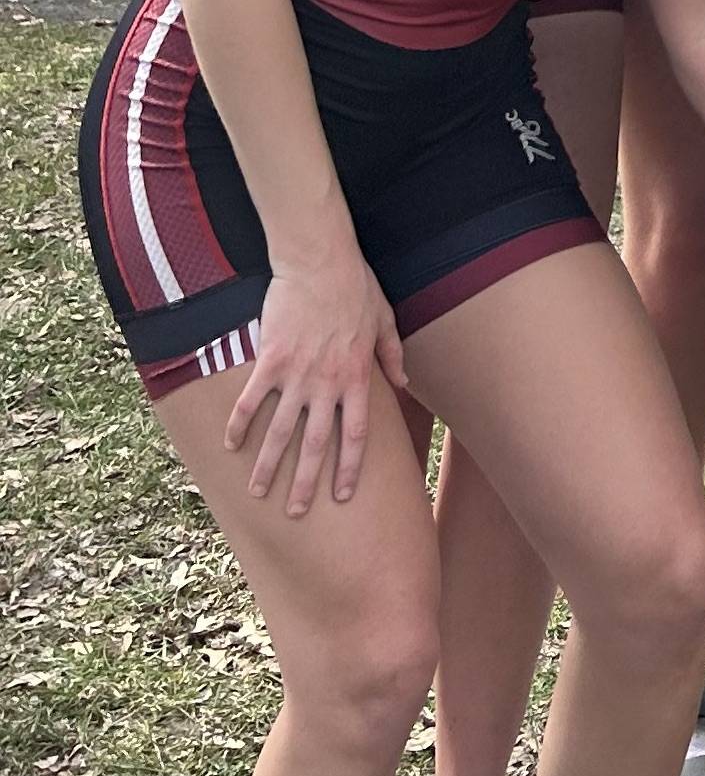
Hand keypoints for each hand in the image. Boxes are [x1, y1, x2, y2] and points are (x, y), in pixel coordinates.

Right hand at [224, 251, 407, 515]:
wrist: (320, 262)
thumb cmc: (356, 287)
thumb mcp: (385, 321)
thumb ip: (391, 355)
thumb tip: (403, 381)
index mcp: (358, 378)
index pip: (357, 436)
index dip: (350, 469)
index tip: (344, 495)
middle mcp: (328, 384)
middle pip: (317, 445)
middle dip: (306, 483)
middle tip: (297, 513)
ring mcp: (297, 374)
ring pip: (281, 431)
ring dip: (269, 466)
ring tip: (258, 493)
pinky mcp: (269, 360)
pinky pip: (251, 400)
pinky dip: (239, 424)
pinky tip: (230, 447)